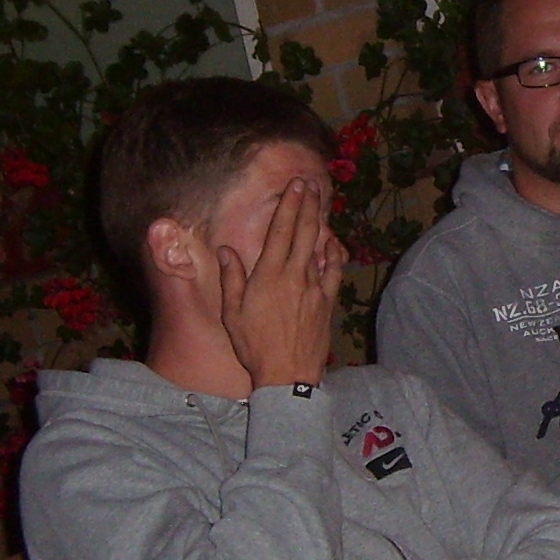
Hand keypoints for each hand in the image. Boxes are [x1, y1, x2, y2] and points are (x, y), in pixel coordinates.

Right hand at [219, 179, 344, 389]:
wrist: (288, 375)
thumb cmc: (254, 346)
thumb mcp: (232, 314)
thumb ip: (232, 278)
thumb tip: (225, 250)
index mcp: (269, 276)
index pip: (281, 231)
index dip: (289, 205)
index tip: (295, 185)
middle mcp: (295, 276)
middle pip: (304, 232)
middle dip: (308, 205)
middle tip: (310, 184)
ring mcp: (314, 288)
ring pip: (320, 248)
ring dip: (320, 225)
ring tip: (320, 205)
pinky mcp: (327, 302)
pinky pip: (333, 272)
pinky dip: (334, 255)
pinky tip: (333, 244)